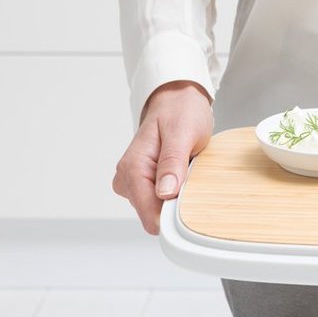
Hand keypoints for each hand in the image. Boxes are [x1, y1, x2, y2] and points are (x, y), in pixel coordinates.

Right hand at [112, 81, 213, 233]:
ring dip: (176, 198)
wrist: (177, 100)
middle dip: (175, 205)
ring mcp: (134, 181)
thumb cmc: (180, 111)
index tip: (189, 207)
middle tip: (190, 177)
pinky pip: (160, 202)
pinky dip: (176, 194)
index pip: (147, 211)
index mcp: (132, 167)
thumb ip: (172, 163)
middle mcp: (127, 177)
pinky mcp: (143, 183)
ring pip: (157, 211)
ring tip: (186, 171)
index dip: (170, 216)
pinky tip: (182, 175)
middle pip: (152, 215)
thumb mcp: (182, 133)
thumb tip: (165, 193)